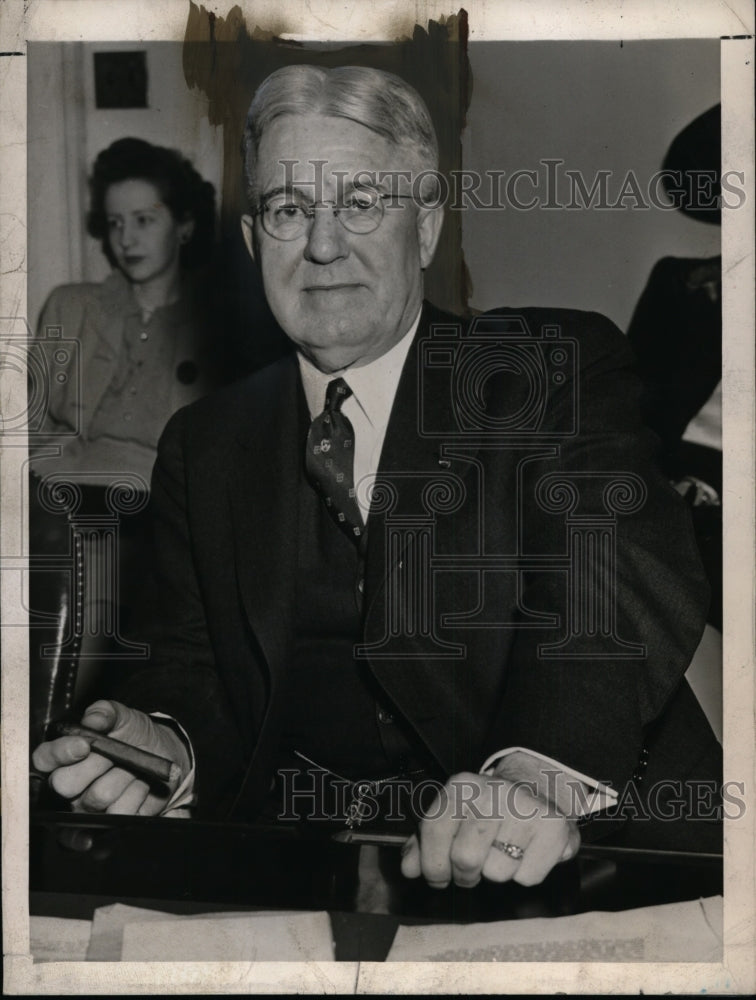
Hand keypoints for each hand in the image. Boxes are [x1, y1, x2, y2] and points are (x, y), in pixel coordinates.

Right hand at [31, 700, 189, 815]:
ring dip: (125, 778)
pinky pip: (117, 817)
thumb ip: (105, 712)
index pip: (43, 759)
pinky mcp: (106, 825)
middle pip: (64, 784)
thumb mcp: (122, 716)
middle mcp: (69, 786)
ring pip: (97, 797)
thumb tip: (92, 719)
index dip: (60, 753)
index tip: (85, 745)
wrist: (163, 756)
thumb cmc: (134, 735)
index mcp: (63, 757)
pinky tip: (140, 790)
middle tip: (117, 756)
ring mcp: (86, 808)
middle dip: (97, 765)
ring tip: (134, 770)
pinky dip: (135, 800)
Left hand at [400, 771, 579, 888]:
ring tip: (503, 852)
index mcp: (462, 786)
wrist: (537, 789)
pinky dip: (525, 873)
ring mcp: (525, 807)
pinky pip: (528, 877)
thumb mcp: (453, 815)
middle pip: (465, 858)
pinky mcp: (553, 827)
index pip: (434, 830)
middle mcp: (493, 791)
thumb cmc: (489, 811)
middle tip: (472, 869)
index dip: (432, 864)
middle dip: (466, 874)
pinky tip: (526, 853)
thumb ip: (426, 841)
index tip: (438, 877)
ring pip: (497, 872)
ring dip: (497, 872)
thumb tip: (408, 868)